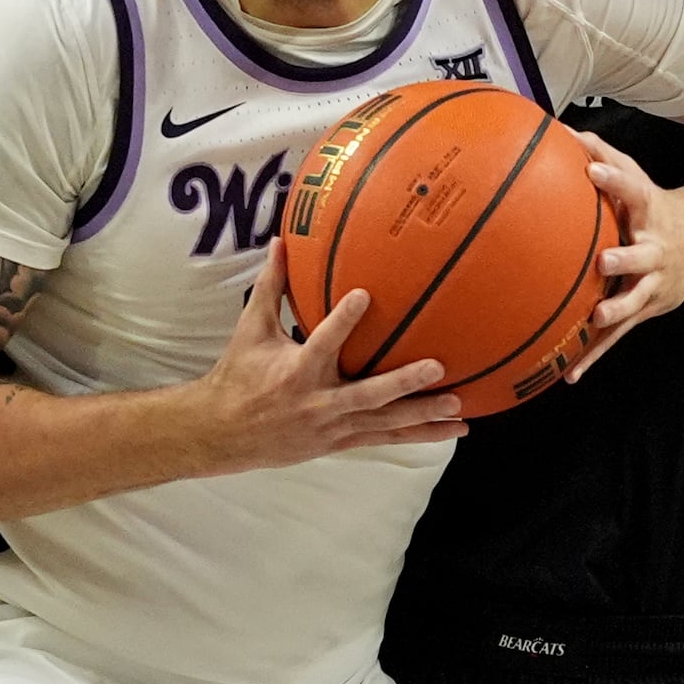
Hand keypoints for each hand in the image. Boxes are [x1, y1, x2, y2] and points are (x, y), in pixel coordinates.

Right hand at [194, 238, 467, 469]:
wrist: (224, 433)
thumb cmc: (239, 374)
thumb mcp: (251, 329)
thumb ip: (271, 285)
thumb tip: (280, 242)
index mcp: (296, 371)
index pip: (323, 341)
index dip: (343, 320)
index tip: (364, 294)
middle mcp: (319, 402)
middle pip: (368, 394)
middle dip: (403, 382)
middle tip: (437, 367)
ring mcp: (333, 426)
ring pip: (385, 423)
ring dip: (423, 415)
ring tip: (459, 406)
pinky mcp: (341, 441)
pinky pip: (385, 437)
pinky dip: (419, 435)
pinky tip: (452, 430)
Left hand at [565, 133, 683, 379]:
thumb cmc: (656, 208)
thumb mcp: (636, 179)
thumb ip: (603, 156)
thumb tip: (564, 131)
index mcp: (650, 212)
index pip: (633, 189)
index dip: (615, 179)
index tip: (592, 170)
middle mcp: (655, 249)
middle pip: (642, 255)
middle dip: (625, 259)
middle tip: (604, 260)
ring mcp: (653, 284)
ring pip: (635, 300)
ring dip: (617, 310)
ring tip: (596, 319)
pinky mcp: (645, 310)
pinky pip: (618, 335)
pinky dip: (596, 354)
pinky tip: (572, 373)